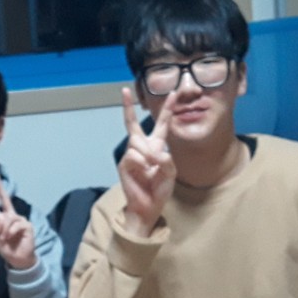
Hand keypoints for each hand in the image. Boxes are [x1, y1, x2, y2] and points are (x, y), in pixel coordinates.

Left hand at [0, 174, 35, 269]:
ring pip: (8, 218)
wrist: (18, 259)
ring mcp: (19, 220)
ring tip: (4, 238)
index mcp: (1, 220)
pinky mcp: (27, 225)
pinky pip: (16, 225)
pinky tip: (10, 237)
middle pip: (5, 200)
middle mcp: (10, 217)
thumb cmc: (7, 249)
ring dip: (4, 229)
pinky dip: (11, 232)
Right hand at [118, 87, 176, 235]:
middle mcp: (141, 148)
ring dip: (147, 154)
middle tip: (124, 91)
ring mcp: (130, 155)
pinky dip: (141, 163)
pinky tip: (144, 172)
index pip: (162, 125)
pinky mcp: (124, 164)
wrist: (148, 206)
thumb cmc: (159, 189)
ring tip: (151, 168)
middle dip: (127, 107)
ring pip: (136, 142)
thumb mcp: (171, 173)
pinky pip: (133, 156)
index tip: (173, 93)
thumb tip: (154, 153)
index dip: (167, 109)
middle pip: (132, 124)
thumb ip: (166, 160)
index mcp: (156, 146)